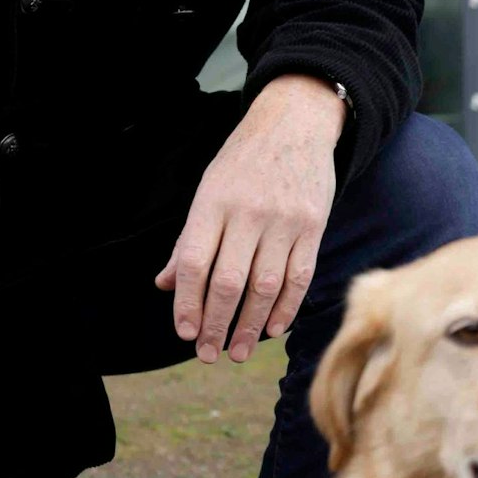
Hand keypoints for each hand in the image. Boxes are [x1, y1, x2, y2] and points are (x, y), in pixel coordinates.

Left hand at [154, 75, 344, 362]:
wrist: (295, 124)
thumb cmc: (243, 161)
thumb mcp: (208, 189)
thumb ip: (188, 239)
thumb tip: (164, 284)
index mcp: (213, 202)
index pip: (193, 263)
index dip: (186, 302)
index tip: (185, 332)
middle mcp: (247, 212)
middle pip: (228, 281)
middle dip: (216, 325)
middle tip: (208, 354)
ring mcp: (283, 220)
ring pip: (265, 286)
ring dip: (250, 326)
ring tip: (238, 351)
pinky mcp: (313, 226)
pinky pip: (299, 277)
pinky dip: (285, 308)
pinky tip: (272, 328)